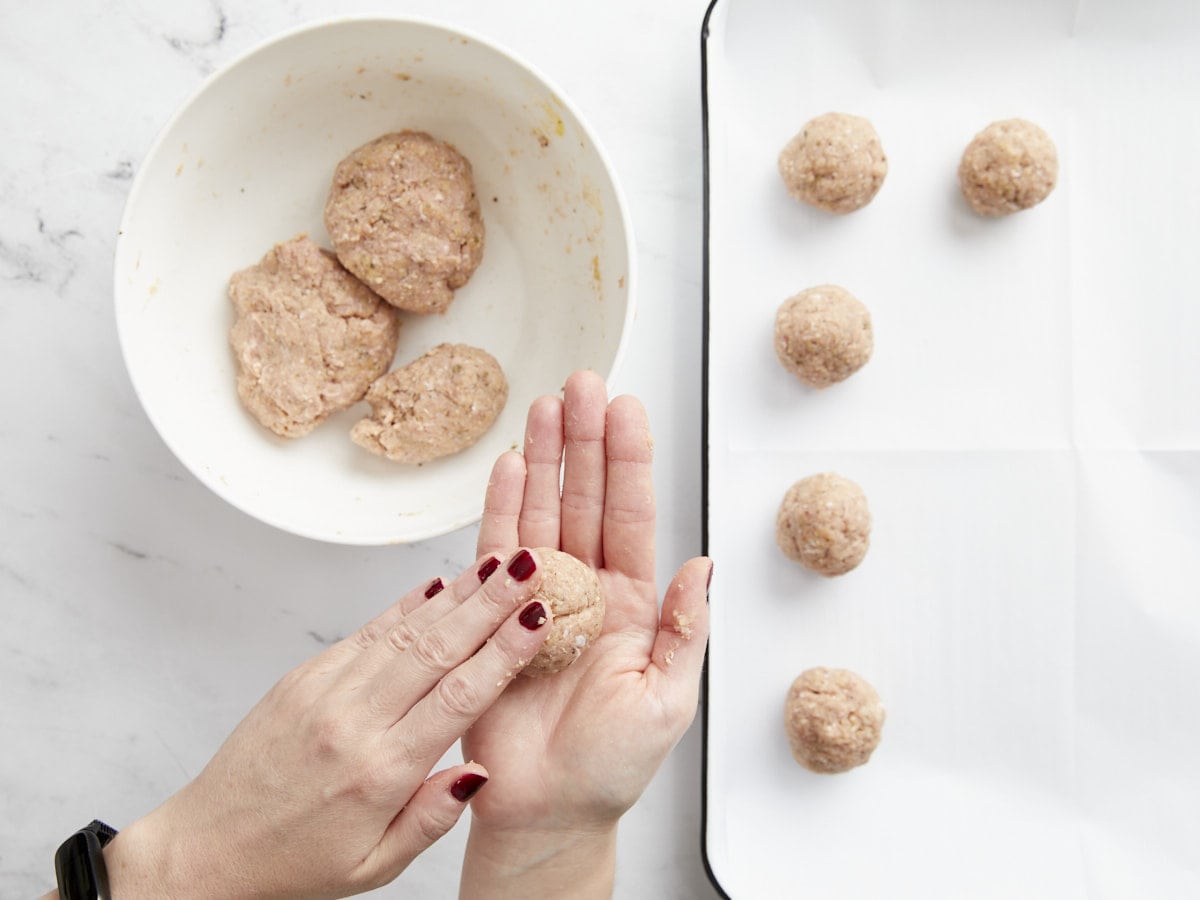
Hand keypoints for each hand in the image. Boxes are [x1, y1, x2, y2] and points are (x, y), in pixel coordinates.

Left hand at [99, 550, 551, 899]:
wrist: (205, 848)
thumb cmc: (294, 862)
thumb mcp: (374, 866)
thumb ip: (431, 818)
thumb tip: (481, 771)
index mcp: (379, 772)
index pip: (458, 698)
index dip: (503, 652)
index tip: (539, 618)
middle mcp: (353, 722)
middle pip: (437, 649)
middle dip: (490, 603)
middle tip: (530, 565)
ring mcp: (324, 692)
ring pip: (404, 631)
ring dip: (457, 594)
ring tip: (496, 564)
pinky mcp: (303, 677)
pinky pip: (366, 632)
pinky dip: (406, 606)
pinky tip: (438, 585)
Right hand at [460, 370, 711, 897]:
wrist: (546, 812)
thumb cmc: (610, 766)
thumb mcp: (668, 698)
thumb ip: (684, 628)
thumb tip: (706, 565)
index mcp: (632, 604)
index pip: (631, 516)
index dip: (628, 460)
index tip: (626, 410)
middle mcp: (586, 591)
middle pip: (584, 499)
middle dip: (583, 440)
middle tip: (581, 385)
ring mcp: (539, 599)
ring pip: (542, 513)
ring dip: (543, 459)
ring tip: (543, 407)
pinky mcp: (495, 617)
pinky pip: (496, 553)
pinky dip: (500, 507)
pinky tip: (506, 466)